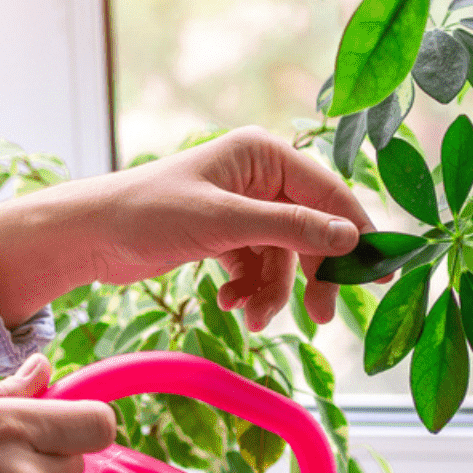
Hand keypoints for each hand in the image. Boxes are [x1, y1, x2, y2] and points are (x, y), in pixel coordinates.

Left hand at [0, 127, 372, 331]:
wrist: (91, 237)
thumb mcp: (224, 223)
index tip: (381, 273)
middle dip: (313, 275)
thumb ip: (289, 230)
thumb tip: (349, 237)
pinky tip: (229, 304)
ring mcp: (242, 207)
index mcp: (263, 155)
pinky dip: (250, 290)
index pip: (329, 194)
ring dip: (273, 292)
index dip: (357, 233)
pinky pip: (258, 268)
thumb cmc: (149, 214)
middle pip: (312, 230)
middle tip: (321, 317)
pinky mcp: (225, 235)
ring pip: (284, 258)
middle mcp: (258, 176)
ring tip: (252, 317)